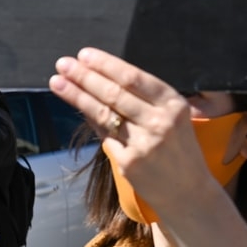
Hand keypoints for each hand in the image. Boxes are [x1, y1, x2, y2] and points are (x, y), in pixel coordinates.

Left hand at [49, 48, 215, 219]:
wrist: (189, 192)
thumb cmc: (179, 150)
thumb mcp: (174, 118)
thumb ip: (145, 101)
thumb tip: (103, 80)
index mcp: (174, 104)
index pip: (134, 78)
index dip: (106, 65)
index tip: (85, 55)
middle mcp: (161, 121)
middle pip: (114, 93)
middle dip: (85, 76)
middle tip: (64, 64)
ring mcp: (144, 143)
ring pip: (103, 113)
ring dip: (77, 95)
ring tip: (58, 82)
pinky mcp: (129, 162)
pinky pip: (104, 136)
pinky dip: (91, 121)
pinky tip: (78, 109)